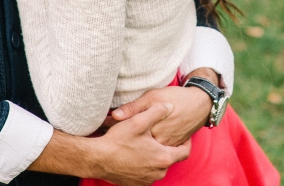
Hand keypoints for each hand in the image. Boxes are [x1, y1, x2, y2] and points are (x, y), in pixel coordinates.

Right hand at [29, 103, 189, 185]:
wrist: (97, 159)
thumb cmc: (118, 141)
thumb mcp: (139, 121)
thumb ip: (157, 111)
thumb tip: (170, 106)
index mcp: (163, 158)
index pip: (184, 151)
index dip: (187, 141)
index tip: (184, 134)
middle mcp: (157, 173)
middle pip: (170, 158)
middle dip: (168, 147)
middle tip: (162, 135)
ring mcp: (146, 180)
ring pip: (158, 166)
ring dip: (156, 156)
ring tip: (149, 142)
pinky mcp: (135, 183)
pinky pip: (147, 172)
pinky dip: (146, 163)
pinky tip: (138, 152)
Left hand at [106, 69, 217, 145]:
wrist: (200, 105)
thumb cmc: (176, 98)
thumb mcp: (152, 97)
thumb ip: (134, 108)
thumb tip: (114, 115)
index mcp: (153, 132)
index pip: (127, 135)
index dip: (114, 132)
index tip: (104, 129)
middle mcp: (159, 144)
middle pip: (135, 146)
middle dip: (122, 141)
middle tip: (110, 134)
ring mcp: (166, 149)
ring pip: (145, 152)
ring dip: (133, 148)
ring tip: (122, 140)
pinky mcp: (171, 149)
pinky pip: (155, 154)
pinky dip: (145, 152)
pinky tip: (137, 145)